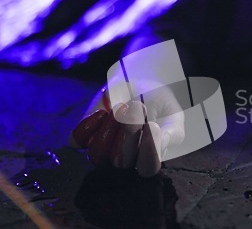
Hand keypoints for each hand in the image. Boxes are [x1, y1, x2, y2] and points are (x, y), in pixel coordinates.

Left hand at [70, 85, 184, 176]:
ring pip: (98, 155)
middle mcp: (125, 158)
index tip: (152, 126)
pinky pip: (78, 140)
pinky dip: (88, 126)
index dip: (148, 152)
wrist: (138, 81)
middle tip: (137, 108)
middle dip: (129, 135)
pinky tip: (102, 112)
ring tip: (121, 109)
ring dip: (109, 131)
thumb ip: (172, 133)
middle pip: (121, 162)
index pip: (147, 169)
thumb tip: (159, 143)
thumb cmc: (158, 102)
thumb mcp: (173, 116)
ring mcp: (103, 149)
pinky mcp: (85, 136)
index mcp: (148, 158)